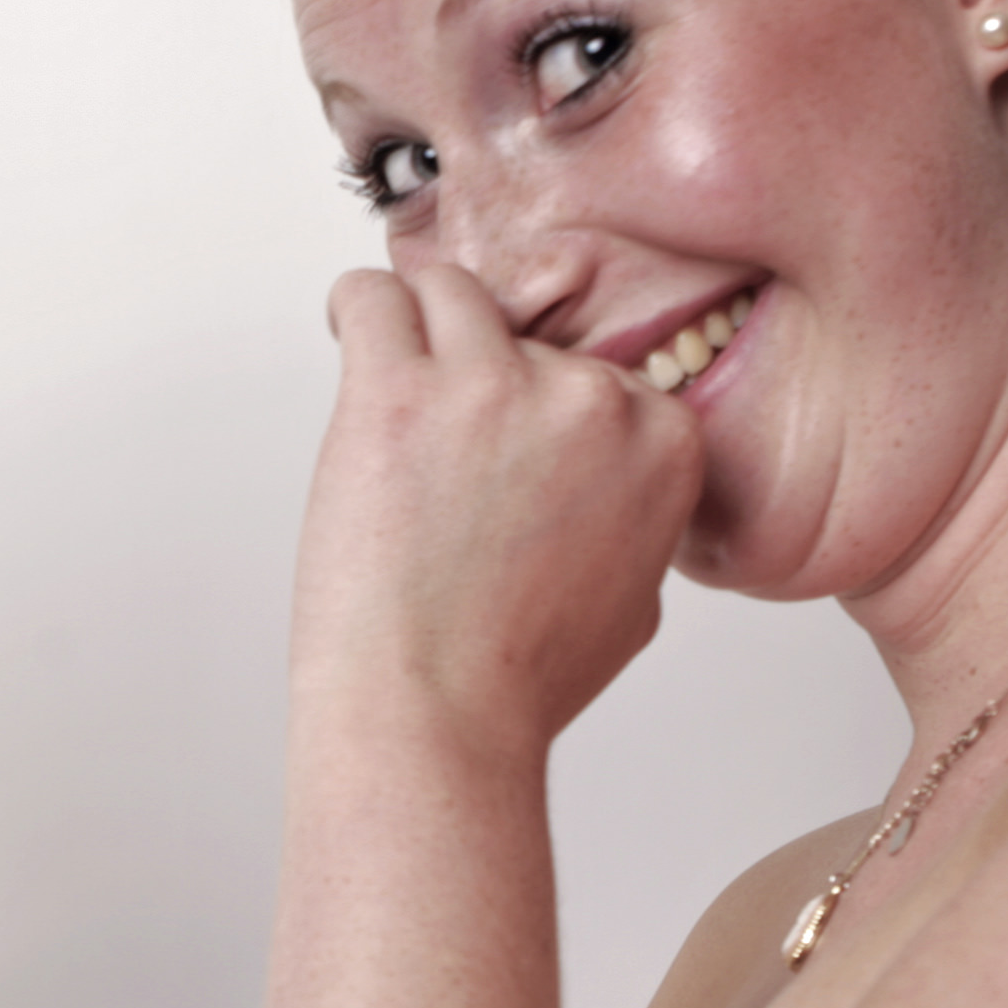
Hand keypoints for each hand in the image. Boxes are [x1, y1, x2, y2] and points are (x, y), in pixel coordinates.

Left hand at [292, 260, 704, 752]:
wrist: (435, 714)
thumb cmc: (520, 677)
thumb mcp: (635, 601)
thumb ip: (635, 519)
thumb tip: (603, 482)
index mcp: (663, 443)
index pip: (600, 372)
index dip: (542, 407)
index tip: (503, 443)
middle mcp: (589, 400)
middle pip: (527, 336)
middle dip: (484, 383)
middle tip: (441, 451)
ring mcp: (494, 385)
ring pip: (451, 293)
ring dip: (420, 330)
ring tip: (392, 379)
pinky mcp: (399, 390)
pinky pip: (371, 296)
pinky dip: (353, 309)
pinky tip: (345, 334)